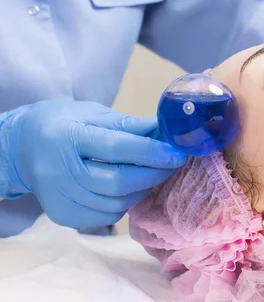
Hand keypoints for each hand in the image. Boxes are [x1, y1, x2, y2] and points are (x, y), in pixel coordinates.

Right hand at [6, 100, 186, 227]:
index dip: (151, 152)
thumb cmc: (63, 124)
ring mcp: (59, 196)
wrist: (20, 147)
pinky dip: (125, 204)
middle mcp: (59, 170)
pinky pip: (106, 216)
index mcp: (67, 137)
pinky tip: (128, 188)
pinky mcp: (62, 215)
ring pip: (115, 204)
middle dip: (153, 174)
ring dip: (142, 189)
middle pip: (117, 182)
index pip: (115, 148)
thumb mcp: (92, 113)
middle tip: (172, 164)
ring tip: (151, 173)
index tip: (177, 153)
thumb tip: (166, 130)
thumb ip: (129, 125)